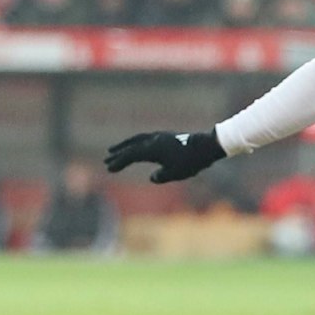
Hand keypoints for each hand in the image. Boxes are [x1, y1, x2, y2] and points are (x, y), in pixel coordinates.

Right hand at [104, 129, 225, 183]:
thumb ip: (161, 177)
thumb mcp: (175, 174)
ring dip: (126, 145)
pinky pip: (145, 138)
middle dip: (119, 153)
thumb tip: (152, 177)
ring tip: (115, 150)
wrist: (206, 146)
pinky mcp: (165, 136)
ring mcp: (159, 136)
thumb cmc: (191, 162)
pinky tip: (135, 147)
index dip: (119, 162)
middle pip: (131, 146)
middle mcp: (153, 140)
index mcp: (153, 149)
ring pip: (137, 139)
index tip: (110, 168)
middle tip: (107, 159)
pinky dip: (136, 142)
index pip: (131, 156)